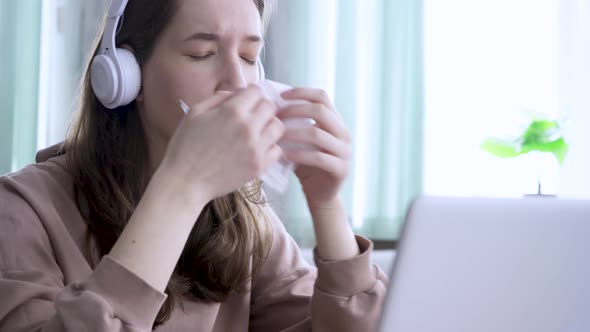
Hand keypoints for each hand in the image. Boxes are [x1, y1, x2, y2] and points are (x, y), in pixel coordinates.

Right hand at [159, 85, 284, 203]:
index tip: (246, 101)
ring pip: (278, 127)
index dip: (251, 94)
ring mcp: (256, 148)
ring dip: (268, 126)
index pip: (257, 91)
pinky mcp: (259, 166)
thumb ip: (218, 98)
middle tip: (251, 116)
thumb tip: (237, 93)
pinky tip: (256, 149)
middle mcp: (248, 127)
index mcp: (232, 111)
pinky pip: (277, 150)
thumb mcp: (195, 113)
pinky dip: (269, 147)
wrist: (186, 182)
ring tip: (256, 132)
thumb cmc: (185, 146)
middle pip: (270, 107)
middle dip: (261, 108)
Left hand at [278, 88, 350, 206]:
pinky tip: (284, 155)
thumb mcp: (300, 140)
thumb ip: (294, 123)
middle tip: (275, 117)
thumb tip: (269, 103)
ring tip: (276, 136)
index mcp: (335, 122)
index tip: (280, 96)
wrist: (320, 194)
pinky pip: (319, 157)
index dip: (301, 93)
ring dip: (293, 133)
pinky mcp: (341, 169)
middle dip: (295, 110)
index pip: (322, 97)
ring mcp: (345, 151)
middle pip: (321, 111)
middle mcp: (344, 133)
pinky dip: (299, 155)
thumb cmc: (306, 164)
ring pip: (318, 134)